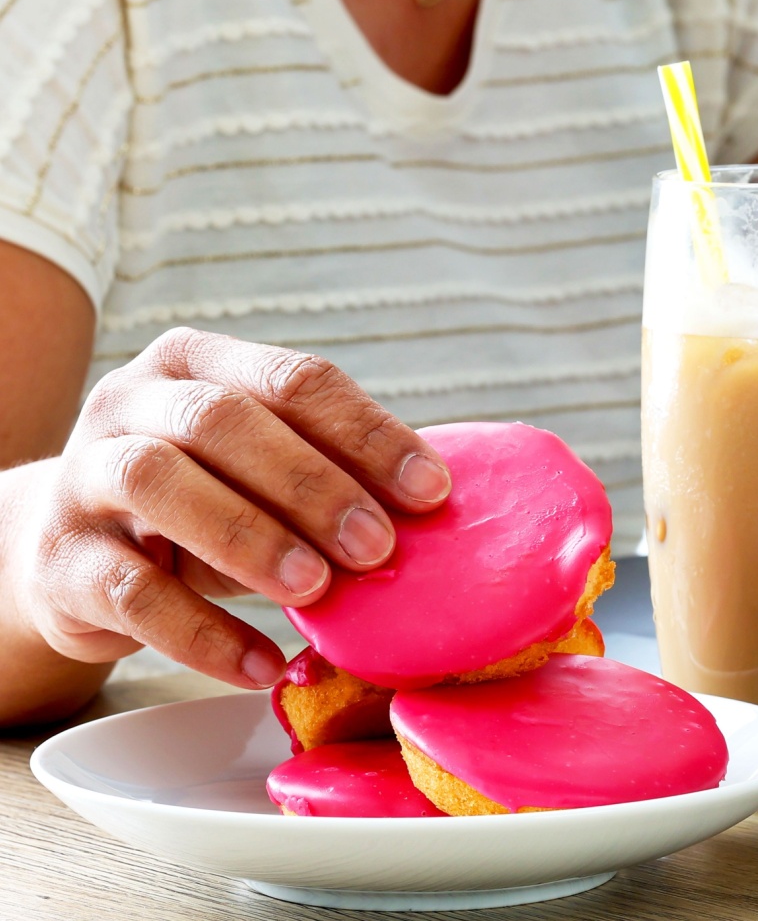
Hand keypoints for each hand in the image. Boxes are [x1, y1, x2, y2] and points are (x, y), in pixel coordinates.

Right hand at [13, 327, 450, 688]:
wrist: (72, 552)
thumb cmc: (199, 499)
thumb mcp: (258, 467)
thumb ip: (326, 468)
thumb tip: (431, 505)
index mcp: (198, 361)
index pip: (293, 379)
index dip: (366, 432)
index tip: (430, 489)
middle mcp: (133, 401)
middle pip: (223, 421)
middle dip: (312, 484)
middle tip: (378, 547)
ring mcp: (85, 475)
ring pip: (160, 484)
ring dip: (250, 537)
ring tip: (316, 590)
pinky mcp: (59, 561)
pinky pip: (131, 593)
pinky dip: (203, 633)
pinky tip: (262, 663)